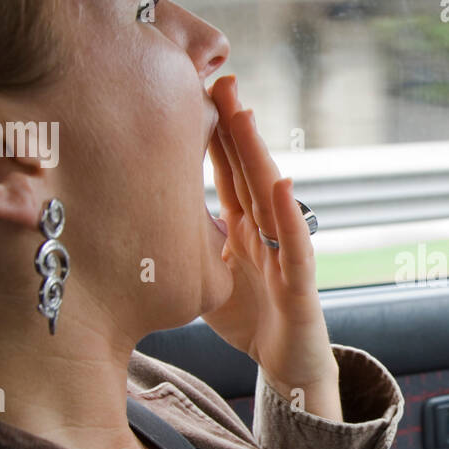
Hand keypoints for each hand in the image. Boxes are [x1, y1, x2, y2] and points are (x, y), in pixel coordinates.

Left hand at [200, 75, 340, 419]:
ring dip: (258, 155)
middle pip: (248, 172)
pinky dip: (288, 217)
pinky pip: (295, 248)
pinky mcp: (300, 287)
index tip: (197, 90)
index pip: (226, 173)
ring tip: (245, 114)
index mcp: (242, 229)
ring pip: (270, 198)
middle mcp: (265, 234)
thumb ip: (189, 243)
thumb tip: (148, 213)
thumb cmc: (251, 322)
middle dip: (234, 126)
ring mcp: (285, 256)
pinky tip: (281, 183)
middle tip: (220, 78)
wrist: (289, 370)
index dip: (213, 134)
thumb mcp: (206, 278)